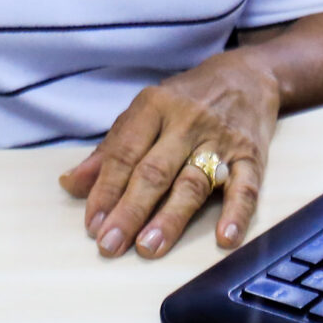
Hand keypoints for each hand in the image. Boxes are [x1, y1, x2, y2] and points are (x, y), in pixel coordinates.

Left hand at [59, 49, 279, 259]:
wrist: (247, 75)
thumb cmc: (185, 100)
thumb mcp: (145, 112)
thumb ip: (110, 150)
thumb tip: (70, 184)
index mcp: (155, 106)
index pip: (125, 152)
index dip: (105, 189)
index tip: (92, 224)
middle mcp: (187, 121)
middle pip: (155, 171)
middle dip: (130, 210)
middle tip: (110, 244)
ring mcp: (222, 139)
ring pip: (193, 182)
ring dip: (171, 218)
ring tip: (149, 247)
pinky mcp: (252, 155)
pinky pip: (246, 187)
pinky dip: (236, 213)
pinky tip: (225, 237)